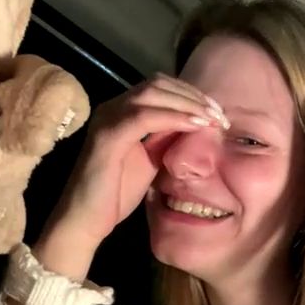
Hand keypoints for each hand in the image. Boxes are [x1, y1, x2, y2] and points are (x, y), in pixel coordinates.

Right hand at [33, 73, 225, 279]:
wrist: (85, 220)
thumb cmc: (116, 194)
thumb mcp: (150, 161)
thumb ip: (166, 139)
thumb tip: (196, 125)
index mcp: (122, 112)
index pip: (160, 88)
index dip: (190, 94)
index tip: (217, 112)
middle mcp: (113, 107)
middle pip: (158, 84)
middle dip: (193, 96)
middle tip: (220, 114)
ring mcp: (108, 118)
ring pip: (153, 93)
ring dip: (188, 103)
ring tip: (212, 117)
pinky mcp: (108, 135)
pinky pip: (144, 117)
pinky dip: (173, 117)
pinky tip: (195, 125)